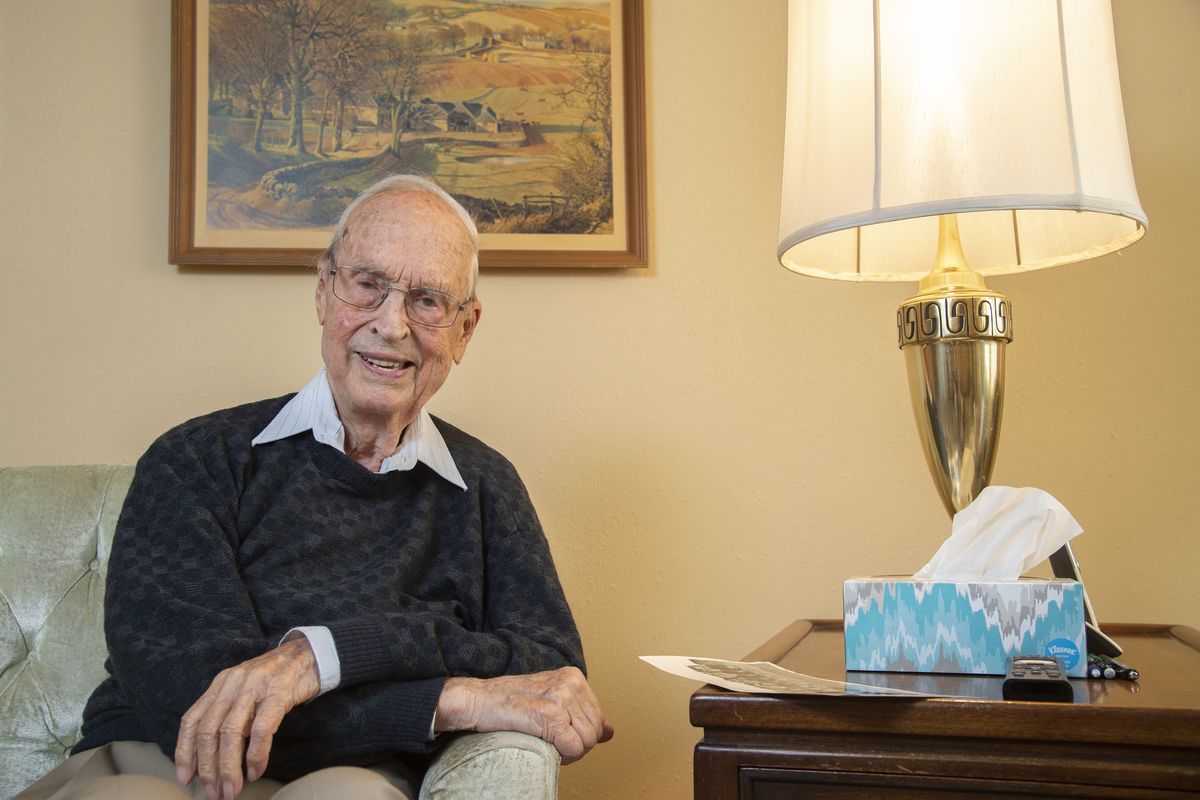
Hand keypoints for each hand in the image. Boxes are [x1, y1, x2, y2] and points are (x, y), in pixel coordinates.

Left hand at [175, 637, 318, 799]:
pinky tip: (256, 771)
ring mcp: (254, 687)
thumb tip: (213, 753)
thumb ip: (228, 711)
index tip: (186, 777)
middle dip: (209, 769)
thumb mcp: (244, 689)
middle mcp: (232, 684)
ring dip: (229, 768)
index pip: (192, 720)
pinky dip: (256, 755)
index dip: (185, 751)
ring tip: (232, 790)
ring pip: (231, 734)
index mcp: (221, 684)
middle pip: (209, 732)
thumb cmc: (276, 678)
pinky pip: (261, 730)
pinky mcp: (278, 693)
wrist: (310, 654)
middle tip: (214, 794)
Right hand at [435, 667, 612, 763]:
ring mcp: (561, 697)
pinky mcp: (551, 715)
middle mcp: (571, 682)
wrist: (478, 700)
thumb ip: (582, 712)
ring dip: (568, 751)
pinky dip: (562, 755)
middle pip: (594, 732)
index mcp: (574, 676)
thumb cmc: (511, 702)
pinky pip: (574, 748)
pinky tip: (544, 745)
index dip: (579, 734)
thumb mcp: (552, 699)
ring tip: (546, 741)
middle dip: (576, 745)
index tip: (557, 731)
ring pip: (587, 742)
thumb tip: (611, 731)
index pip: (598, 719)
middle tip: (550, 740)